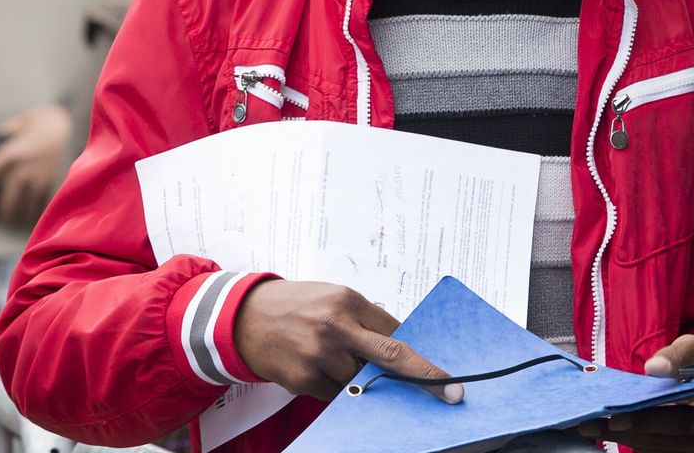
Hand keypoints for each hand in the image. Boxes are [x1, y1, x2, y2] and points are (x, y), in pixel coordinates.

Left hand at [0, 105, 74, 225]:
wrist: (83, 125)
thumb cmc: (52, 121)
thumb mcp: (27, 119)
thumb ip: (11, 129)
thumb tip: (1, 133)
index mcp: (9, 154)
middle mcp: (22, 171)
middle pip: (6, 206)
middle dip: (4, 214)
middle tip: (3, 216)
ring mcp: (40, 180)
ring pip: (25, 210)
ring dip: (22, 216)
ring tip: (22, 218)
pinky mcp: (55, 185)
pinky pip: (42, 206)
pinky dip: (38, 210)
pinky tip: (38, 211)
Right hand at [233, 279, 462, 404]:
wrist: (243, 316)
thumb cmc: (297, 305)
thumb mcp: (334, 298)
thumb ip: (365, 320)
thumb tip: (400, 345)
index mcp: (348, 301)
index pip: (396, 331)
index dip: (420, 353)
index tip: (445, 370)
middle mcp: (335, 327)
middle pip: (391, 356)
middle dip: (423, 375)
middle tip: (450, 391)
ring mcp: (319, 355)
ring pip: (360, 381)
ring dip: (359, 378)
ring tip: (332, 358)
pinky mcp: (303, 379)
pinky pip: (336, 395)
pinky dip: (337, 389)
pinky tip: (320, 370)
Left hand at [577, 334, 693, 450]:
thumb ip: (676, 355)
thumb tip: (653, 368)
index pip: (683, 421)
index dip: (648, 422)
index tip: (615, 421)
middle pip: (663, 440)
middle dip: (623, 432)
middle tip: (588, 426)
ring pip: (657, 449)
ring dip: (622, 440)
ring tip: (589, 429)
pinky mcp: (683, 450)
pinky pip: (656, 451)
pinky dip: (633, 442)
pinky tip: (608, 433)